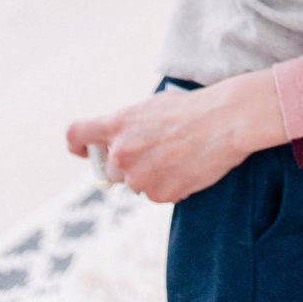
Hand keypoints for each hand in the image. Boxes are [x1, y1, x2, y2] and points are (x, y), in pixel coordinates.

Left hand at [66, 71, 287, 203]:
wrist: (226, 120)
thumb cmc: (192, 107)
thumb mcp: (153, 106)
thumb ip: (129, 126)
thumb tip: (120, 141)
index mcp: (118, 124)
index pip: (76, 136)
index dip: (78, 146)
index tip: (85, 150)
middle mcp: (122, 153)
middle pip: (109, 170)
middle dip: (126, 165)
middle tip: (153, 152)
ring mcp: (139, 177)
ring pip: (135, 183)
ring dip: (150, 175)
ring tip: (178, 156)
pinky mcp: (160, 195)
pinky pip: (157, 194)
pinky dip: (170, 185)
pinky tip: (188, 167)